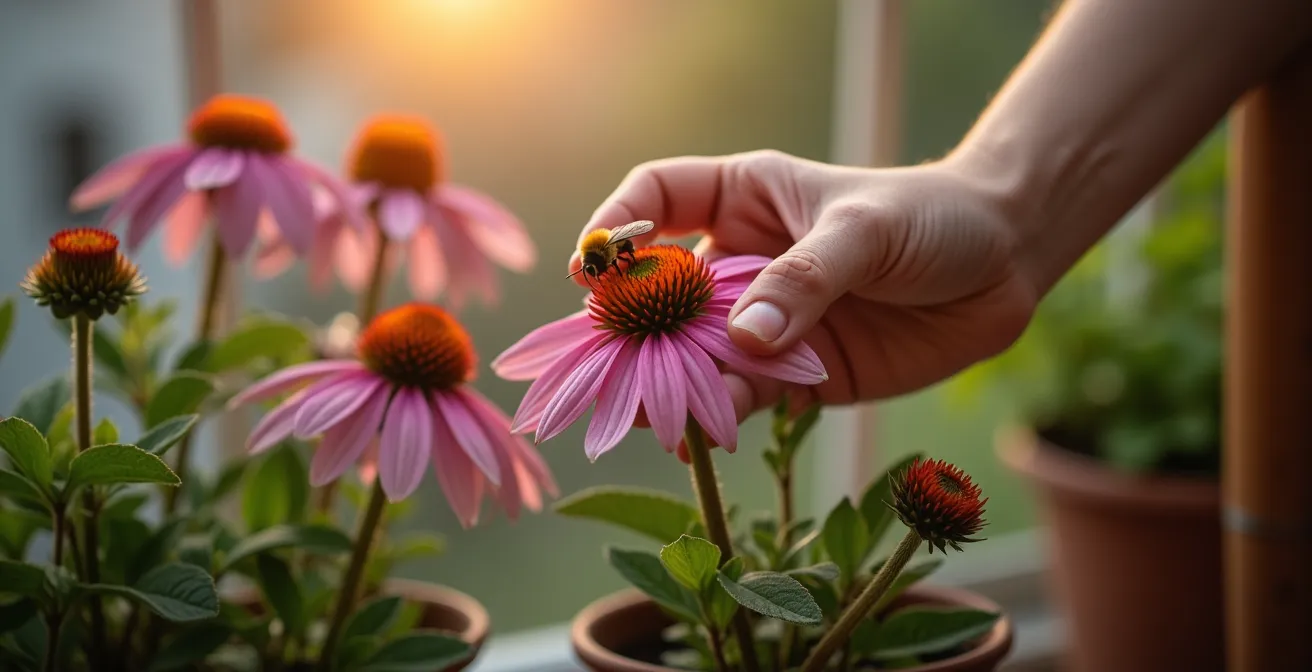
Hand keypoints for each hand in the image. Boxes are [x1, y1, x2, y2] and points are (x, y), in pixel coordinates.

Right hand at [571, 150, 1038, 421]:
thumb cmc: (931, 221)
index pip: (657, 197)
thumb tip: (740, 339)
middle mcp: (739, 262)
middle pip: (659, 291)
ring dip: (668, 384)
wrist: (1003, 270)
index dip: (617, 225)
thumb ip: (805, 279)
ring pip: (694, 355)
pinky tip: (700, 436)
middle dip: (630, 327)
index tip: (594, 265)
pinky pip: (741, 398)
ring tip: (648, 414)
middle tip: (607, 362)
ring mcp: (761, 323)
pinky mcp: (793, 376)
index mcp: (743, 198)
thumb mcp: (867, 231)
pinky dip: (717, 417)